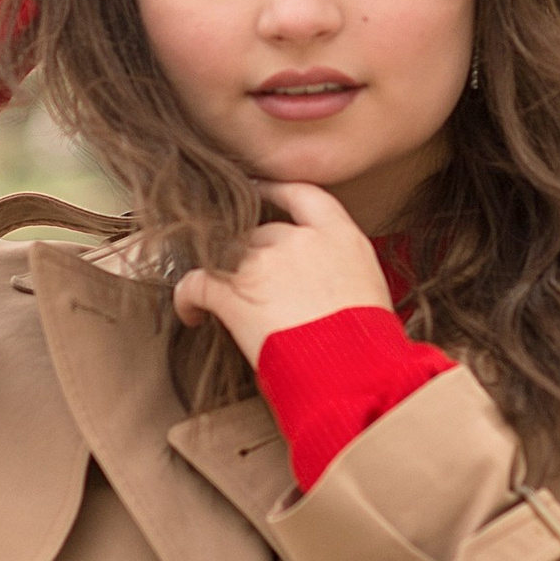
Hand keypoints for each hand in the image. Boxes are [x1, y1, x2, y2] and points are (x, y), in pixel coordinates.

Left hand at [173, 182, 393, 361]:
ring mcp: (264, 262)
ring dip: (223, 276)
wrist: (353, 372)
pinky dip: (188, 297)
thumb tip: (327, 288)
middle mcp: (301, 240)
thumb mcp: (371, 292)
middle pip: (262, 233)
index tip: (260, 188)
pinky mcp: (234, 291)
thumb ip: (343, 273)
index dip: (276, 190)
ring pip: (227, 255)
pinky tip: (192, 314)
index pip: (303, 194)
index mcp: (341, 236)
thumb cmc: (368, 347)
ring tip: (217, 300)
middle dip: (256, 259)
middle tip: (252, 286)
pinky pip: (196, 283)